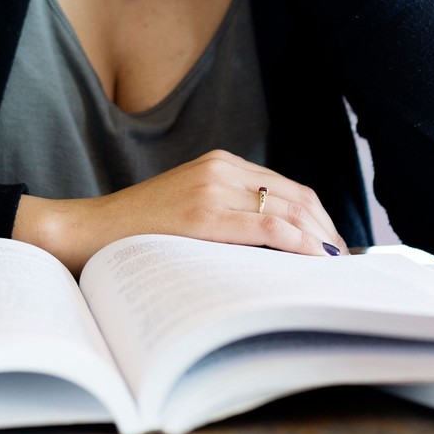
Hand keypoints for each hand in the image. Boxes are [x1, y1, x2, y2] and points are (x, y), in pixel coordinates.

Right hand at [13, 150, 344, 274]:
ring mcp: (213, 188)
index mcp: (222, 165)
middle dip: (328, 233)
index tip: (337, 249)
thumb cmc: (138, 232)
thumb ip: (229, 217)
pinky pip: (265, 226)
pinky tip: (311, 261)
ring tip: (335, 269)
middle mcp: (223, 169)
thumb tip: (282, 250)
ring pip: (288, 211)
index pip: (289, 190)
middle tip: (345, 265)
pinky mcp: (203, 213)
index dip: (320, 220)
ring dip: (319, 241)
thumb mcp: (190, 211)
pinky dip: (297, 243)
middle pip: (297, 199)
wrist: (88, 232)